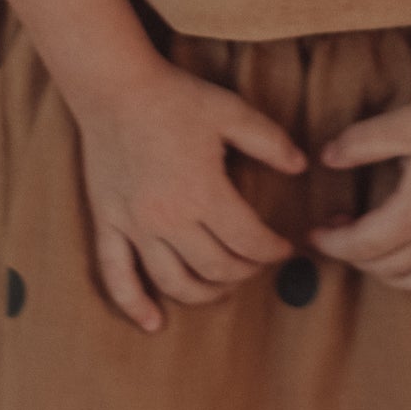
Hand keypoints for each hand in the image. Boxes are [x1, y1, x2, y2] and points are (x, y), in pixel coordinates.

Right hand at [76, 55, 308, 332]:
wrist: (114, 86)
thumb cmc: (176, 97)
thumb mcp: (231, 111)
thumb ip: (270, 141)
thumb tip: (302, 166)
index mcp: (204, 193)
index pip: (248, 241)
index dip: (273, 250)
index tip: (285, 248)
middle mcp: (169, 219)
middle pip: (216, 268)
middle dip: (245, 273)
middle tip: (257, 264)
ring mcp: (135, 225)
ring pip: (174, 281)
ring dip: (204, 294)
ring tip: (222, 288)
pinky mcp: (108, 223)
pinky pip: (118, 275)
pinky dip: (135, 304)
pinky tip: (154, 323)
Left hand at [308, 83, 410, 292]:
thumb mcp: (402, 124)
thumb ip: (359, 143)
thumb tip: (325, 159)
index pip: (362, 246)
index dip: (332, 244)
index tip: (312, 235)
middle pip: (383, 267)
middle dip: (352, 256)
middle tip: (333, 230)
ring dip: (380, 269)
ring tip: (364, 241)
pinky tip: (404, 246)